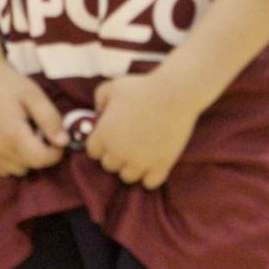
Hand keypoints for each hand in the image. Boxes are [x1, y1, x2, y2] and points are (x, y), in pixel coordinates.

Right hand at [0, 57, 66, 176]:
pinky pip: (0, 169)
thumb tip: (63, 142)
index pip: (41, 159)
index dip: (56, 152)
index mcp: (11, 133)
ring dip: (26, 159)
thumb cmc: (9, 84)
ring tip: (26, 136)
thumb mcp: (35, 96)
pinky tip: (14, 142)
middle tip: (41, 132)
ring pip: (15, 171)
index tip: (58, 137)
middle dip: (42, 154)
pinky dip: (11, 162)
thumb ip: (50, 119)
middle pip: (29, 166)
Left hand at [86, 72, 203, 188]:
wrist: (176, 93)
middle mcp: (118, 152)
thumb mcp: (114, 86)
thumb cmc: (144, 86)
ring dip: (132, 167)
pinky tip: (155, 163)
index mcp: (104, 135)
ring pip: (127, 177)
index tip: (113, 137)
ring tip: (142, 154)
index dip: (102, 144)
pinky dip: (151, 176)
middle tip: (130, 143)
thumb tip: (98, 111)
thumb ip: (99, 98)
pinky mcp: (161, 165)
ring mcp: (140, 161)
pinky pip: (150, 183)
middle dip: (116, 156)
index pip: (93, 152)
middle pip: (109, 166)